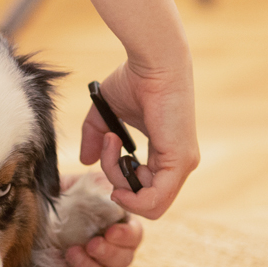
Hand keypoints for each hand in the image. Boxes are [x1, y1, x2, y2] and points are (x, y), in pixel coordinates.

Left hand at [50, 175, 144, 266]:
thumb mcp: (85, 184)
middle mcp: (114, 250)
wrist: (44, 209)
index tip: (111, 231)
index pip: (134, 235)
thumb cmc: (71, 194)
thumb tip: (106, 189)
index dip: (126, 236)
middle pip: (122, 260)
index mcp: (122, 226)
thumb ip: (98, 186)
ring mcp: (97, 266)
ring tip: (71, 252)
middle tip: (92, 244)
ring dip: (87, 266)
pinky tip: (57, 259)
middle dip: (108, 253)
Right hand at [80, 58, 198, 219]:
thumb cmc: (135, 79)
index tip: (107, 144)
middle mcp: (178, 164)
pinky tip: (119, 168)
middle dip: (115, 179)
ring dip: (118, 179)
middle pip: (142, 200)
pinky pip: (154, 202)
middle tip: (109, 144)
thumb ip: (95, 138)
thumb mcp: (107, 114)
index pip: (143, 188)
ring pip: (145, 204)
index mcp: (165, 154)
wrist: (154, 62)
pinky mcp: (180, 162)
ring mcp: (182, 165)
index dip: (118, 176)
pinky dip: (131, 196)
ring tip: (113, 143)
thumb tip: (85, 162)